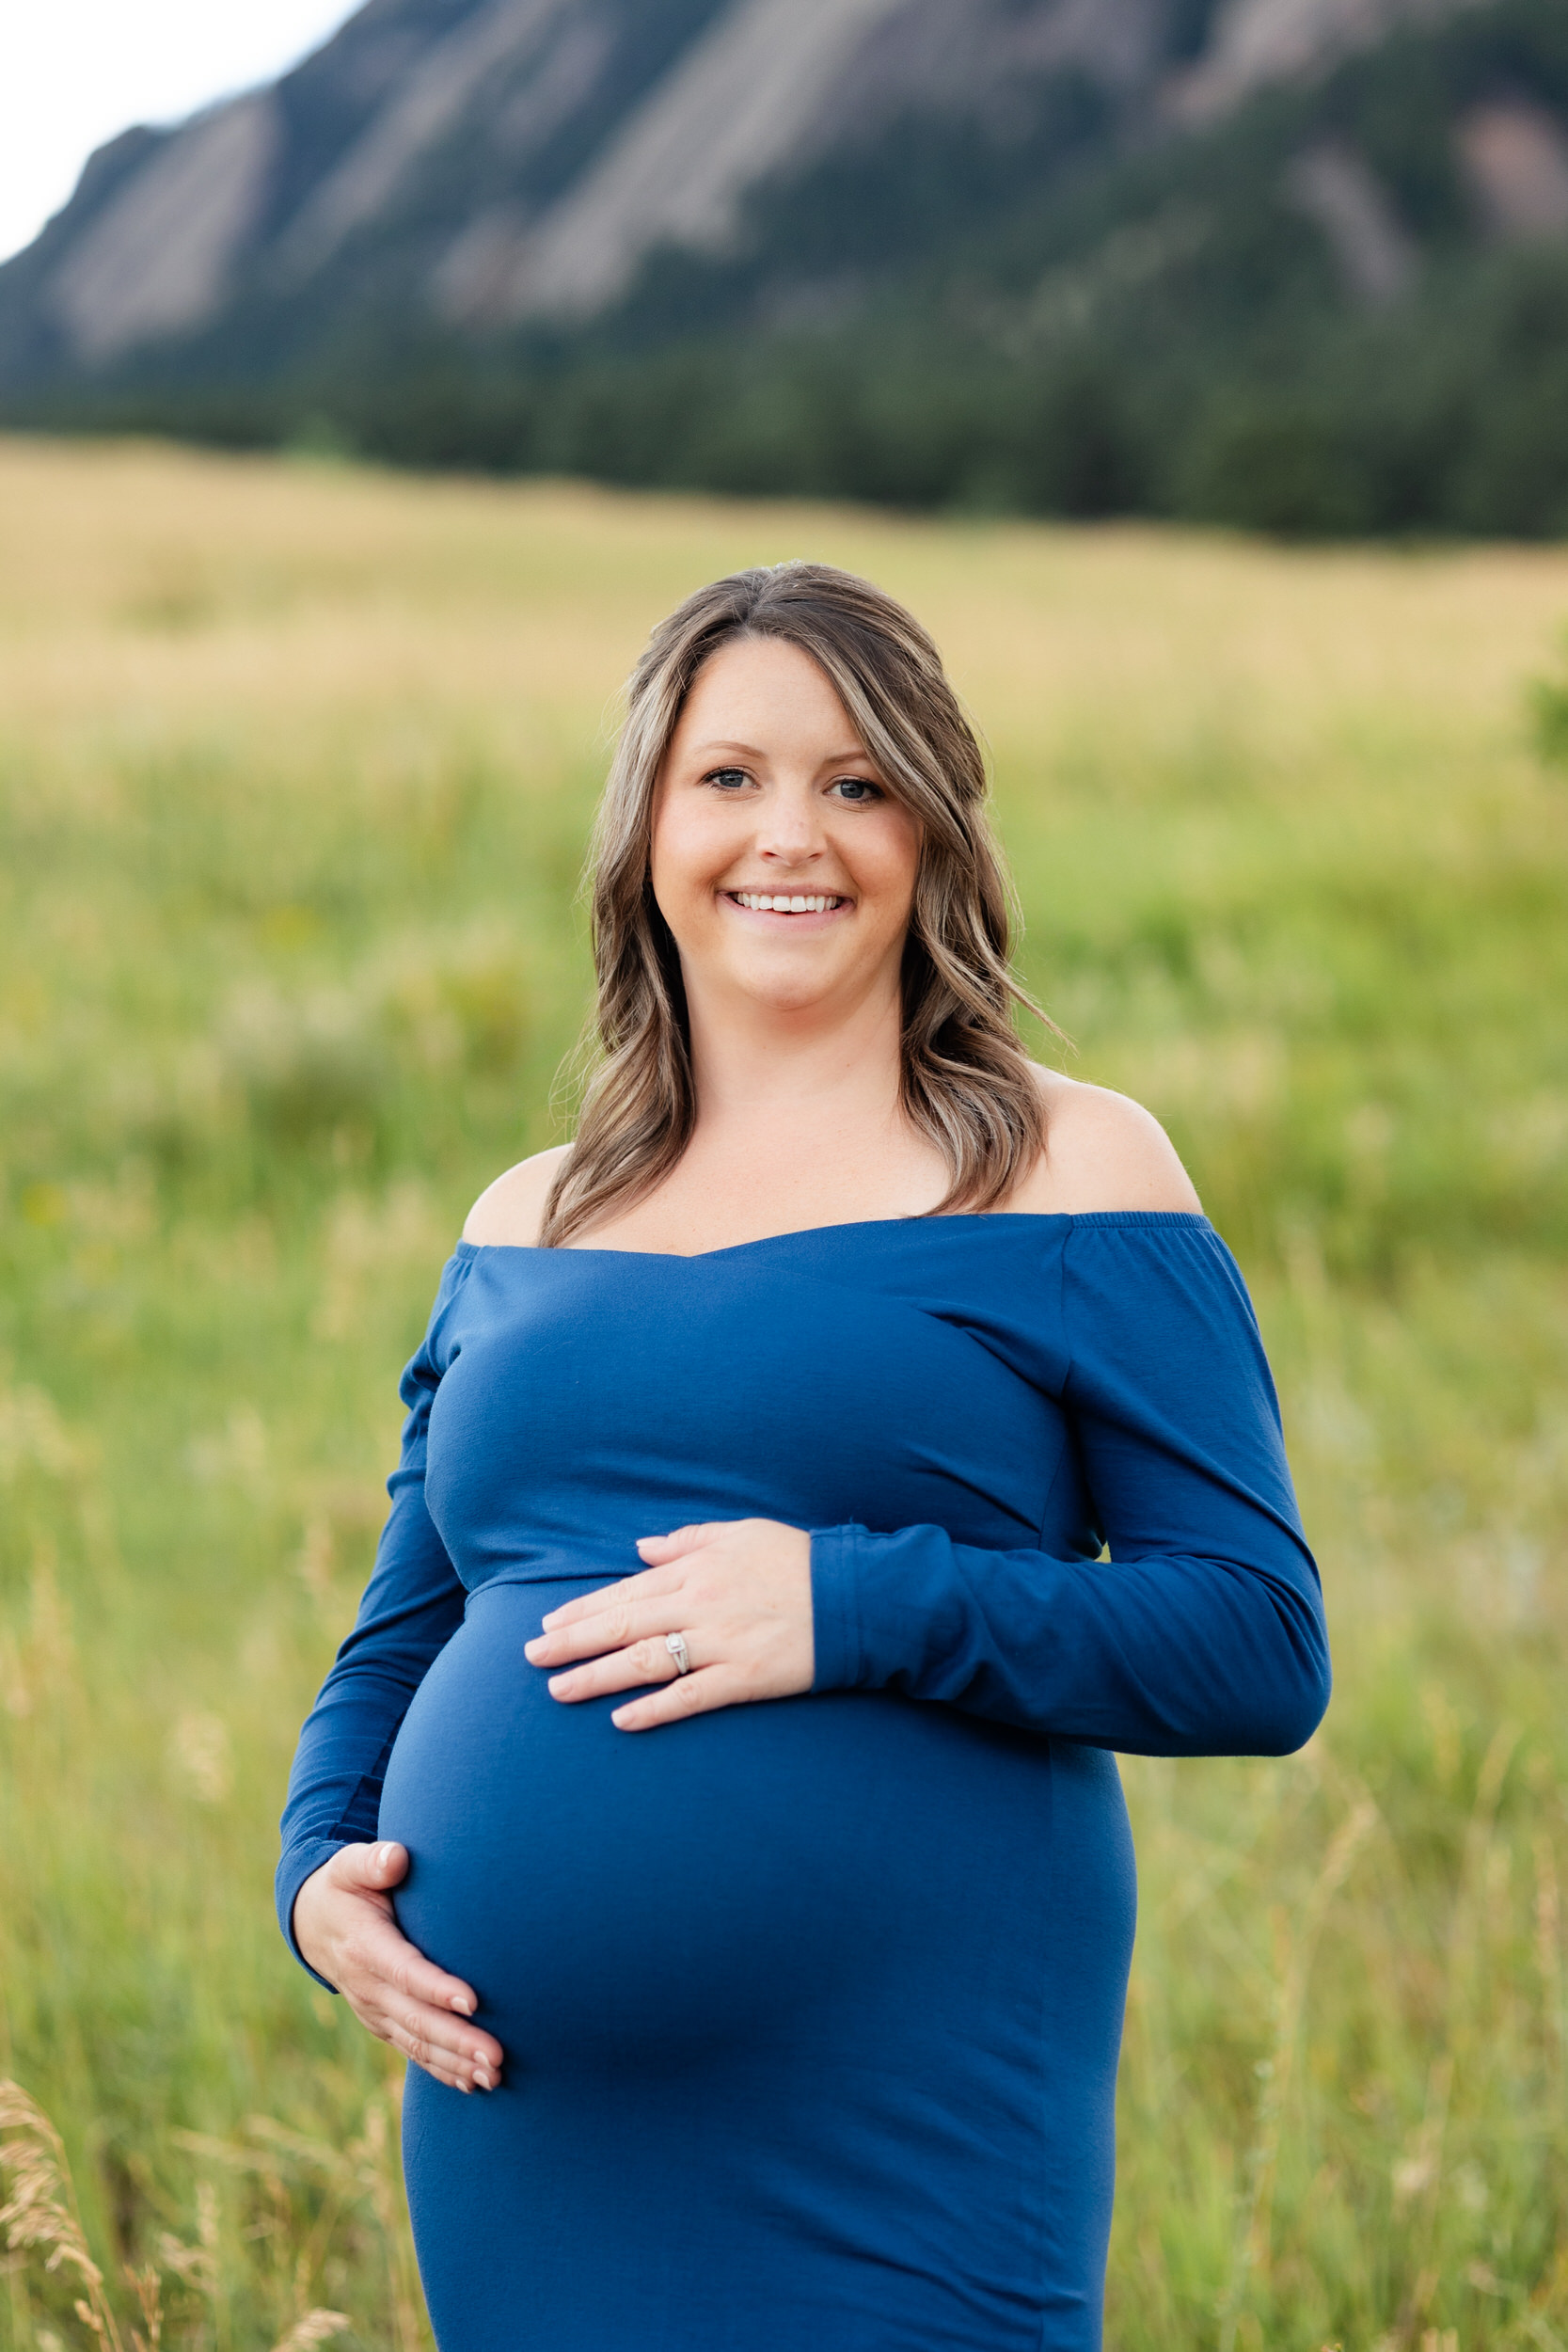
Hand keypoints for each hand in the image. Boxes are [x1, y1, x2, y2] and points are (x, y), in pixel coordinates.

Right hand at [292, 1841, 503, 2092]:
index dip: (437, 1989)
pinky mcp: (381, 2022)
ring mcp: (374, 2010)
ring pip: (416, 2043)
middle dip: (457, 2040)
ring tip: (494, 2076)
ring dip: (455, 2062)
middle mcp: (367, 1987)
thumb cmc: (345, 1886)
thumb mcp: (349, 1866)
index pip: (405, 1972)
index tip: (474, 2001)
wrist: (312, 1923)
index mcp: (364, 1947)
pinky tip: (470, 2083)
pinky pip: (411, 2050)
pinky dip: (440, 2069)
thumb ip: (373, 1861)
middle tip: (497, 2056)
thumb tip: (396, 1858)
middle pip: (416, 2019)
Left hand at [524, 1518, 813, 1730]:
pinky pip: (690, 1697)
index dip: (584, 1609)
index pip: (626, 1591)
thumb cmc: (798, 1560)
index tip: (549, 1622)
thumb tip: (641, 1549)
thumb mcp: (741, 1533)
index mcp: (697, 1570)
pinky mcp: (745, 1678)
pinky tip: (621, 1720)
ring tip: (558, 1690)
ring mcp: (721, 1644)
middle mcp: (700, 1605)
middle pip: (623, 1625)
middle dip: (572, 1642)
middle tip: (531, 1657)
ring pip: (645, 1662)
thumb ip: (687, 1540)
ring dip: (597, 1677)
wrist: (856, 1596)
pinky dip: (654, 1709)